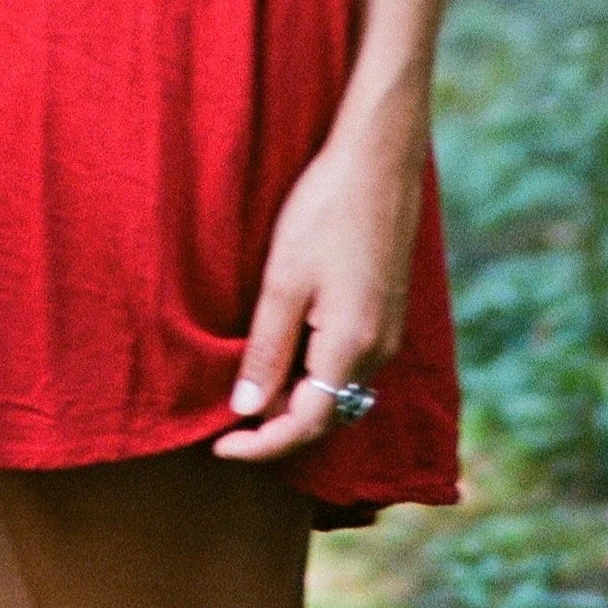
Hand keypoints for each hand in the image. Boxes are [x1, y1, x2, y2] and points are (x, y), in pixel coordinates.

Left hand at [212, 111, 422, 463]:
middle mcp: (379, 351)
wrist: (379, 161)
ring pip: (338, 392)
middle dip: (276, 426)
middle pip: (326, 415)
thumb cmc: (326, 211)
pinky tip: (283, 350)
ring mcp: (388, 334)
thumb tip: (247, 410)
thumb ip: (266, 351)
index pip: (306, 425)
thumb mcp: (283, 280)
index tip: (218, 447)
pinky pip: (349, 366)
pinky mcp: (387, 315)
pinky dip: (313, 373)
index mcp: (351, 347)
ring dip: (295, 398)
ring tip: (248, 383)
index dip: (261, 446)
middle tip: (224, 419)